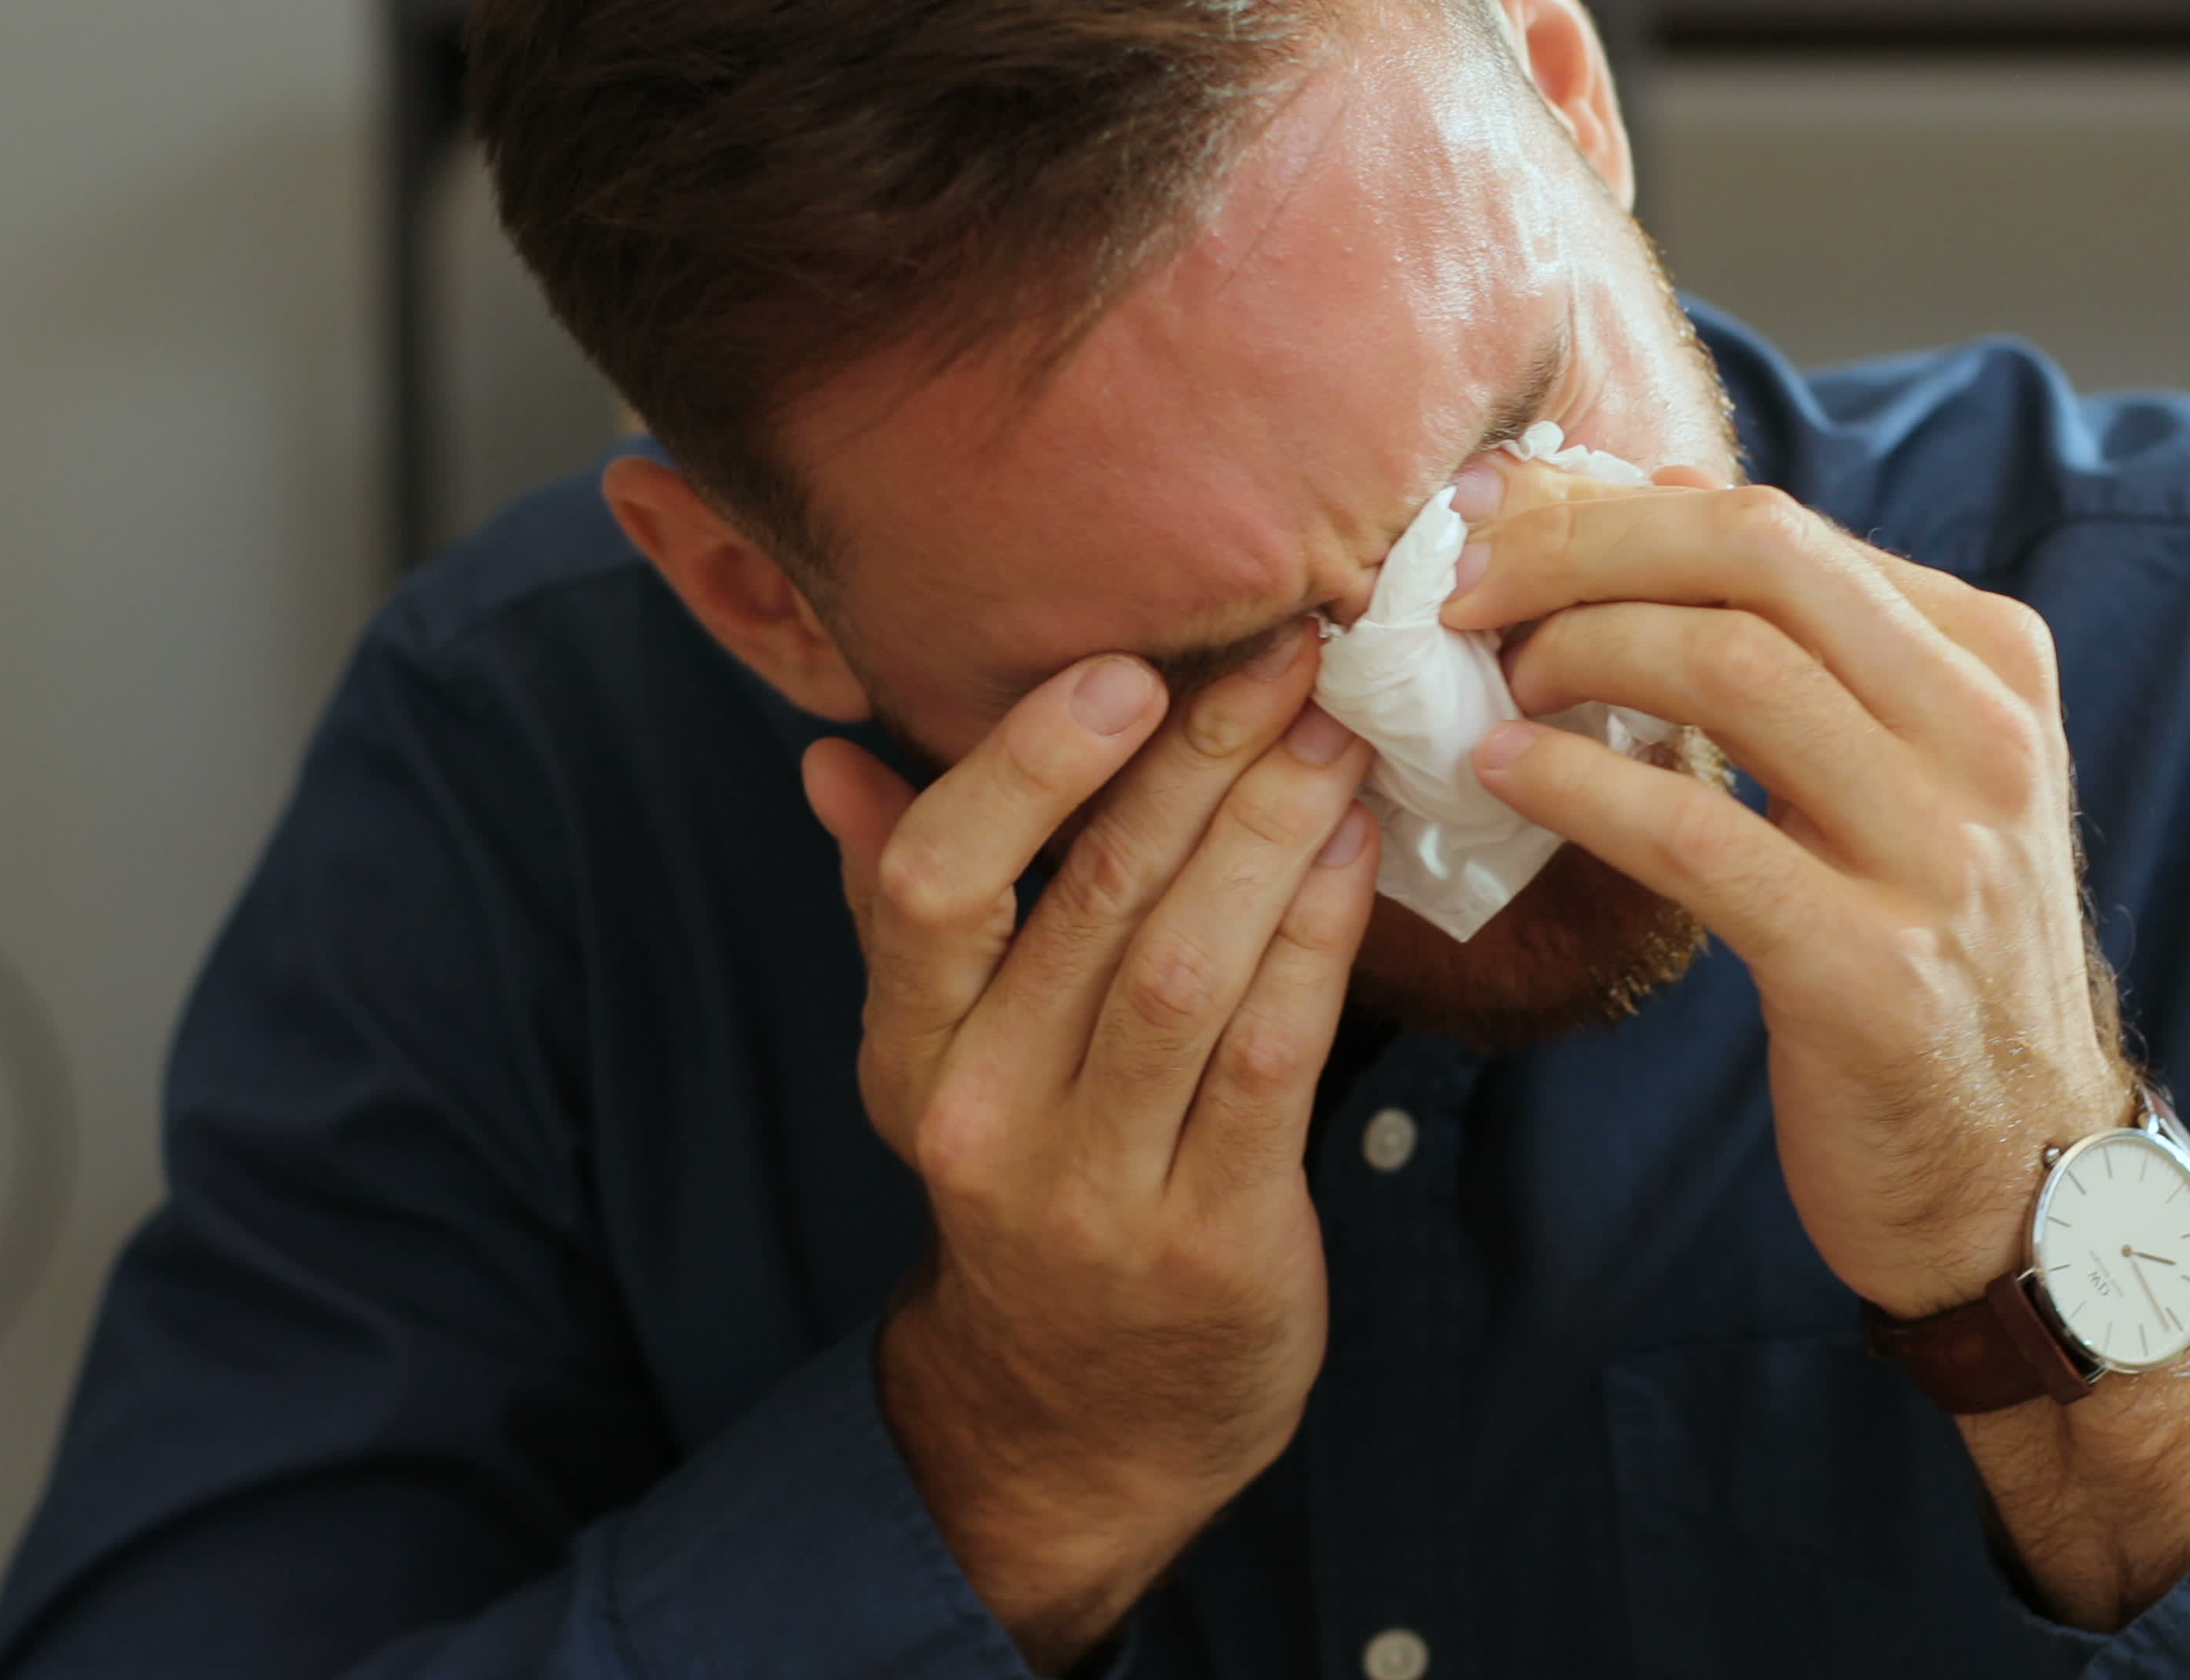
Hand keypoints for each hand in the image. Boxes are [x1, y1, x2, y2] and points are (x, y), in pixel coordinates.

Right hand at [800, 624, 1377, 1670]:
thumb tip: (834, 759)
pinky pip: (1273, 1055)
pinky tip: (1356, 852)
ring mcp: (1099, 1187)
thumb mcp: (939, 1065)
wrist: (1080, 1421)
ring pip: (1190, 967)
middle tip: (1286, 650)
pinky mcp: (1213, 1236)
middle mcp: (987, 1118)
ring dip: (1274, 830)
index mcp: (910, 1058)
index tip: (1126, 669)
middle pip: (1092, 900)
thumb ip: (901, 908)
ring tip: (1336, 731)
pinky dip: (1319, 938)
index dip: (1028, 767)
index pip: (933, 888)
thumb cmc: (1030, 1190)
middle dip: (1200, 756)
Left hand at [1445, 461, 2128, 1317]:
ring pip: (1733, 669)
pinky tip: (1503, 774)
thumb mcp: (1900, 775)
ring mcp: (1941, 852)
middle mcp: (1986, 739)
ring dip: (1578, 653)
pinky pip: (1697, 836)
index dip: (1609, 508)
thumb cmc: (1925, 957)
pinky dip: (1580, 787)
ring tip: (1494, 685)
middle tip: (1464, 589)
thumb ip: (1802, 646)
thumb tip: (1646, 497)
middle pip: (1759, 559)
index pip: (1781, 527)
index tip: (1492, 518)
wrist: (2018, 1171)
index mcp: (1991, 665)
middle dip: (1582, 550)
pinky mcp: (1872, 969)